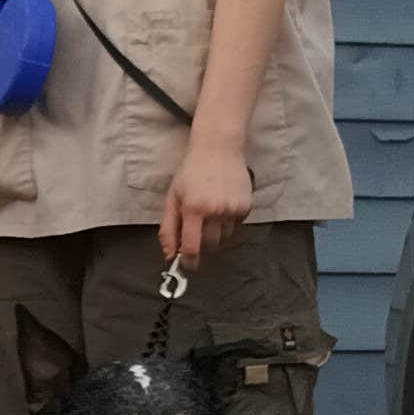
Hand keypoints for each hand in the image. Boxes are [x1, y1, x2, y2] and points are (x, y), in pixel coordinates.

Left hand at [160, 135, 251, 264]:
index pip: (192, 247)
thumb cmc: (191, 172)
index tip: (187, 265)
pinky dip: (228, 222)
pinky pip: (236, 226)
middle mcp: (214, 211)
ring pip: (224, 238)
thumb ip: (168, 228)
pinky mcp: (245, 207)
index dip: (189, 262)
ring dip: (216, 232)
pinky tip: (222, 204)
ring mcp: (232, 209)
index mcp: (193, 208)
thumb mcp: (173, 197)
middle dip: (202, 244)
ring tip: (210, 212)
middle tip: (197, 228)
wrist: (218, 149)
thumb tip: (169, 254)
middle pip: (210, 246)